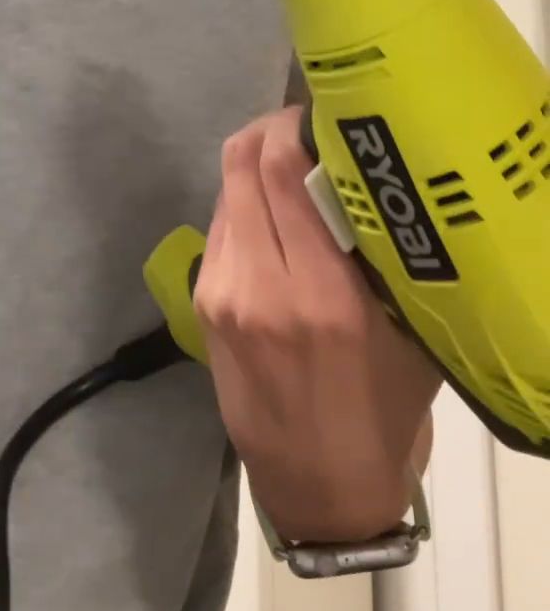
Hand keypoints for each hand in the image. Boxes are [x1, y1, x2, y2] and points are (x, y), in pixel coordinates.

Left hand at [194, 107, 438, 540]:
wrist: (320, 494)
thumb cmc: (382, 413)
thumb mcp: (407, 335)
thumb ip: (382, 259)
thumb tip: (364, 179)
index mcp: (320, 295)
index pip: (281, 171)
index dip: (294, 125)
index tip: (324, 115)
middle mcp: (260, 286)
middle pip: (240, 164)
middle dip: (270, 132)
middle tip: (306, 130)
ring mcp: (222, 297)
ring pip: (225, 192)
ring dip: (254, 169)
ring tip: (294, 173)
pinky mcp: (203, 309)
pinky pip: (220, 231)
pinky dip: (244, 210)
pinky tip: (275, 222)